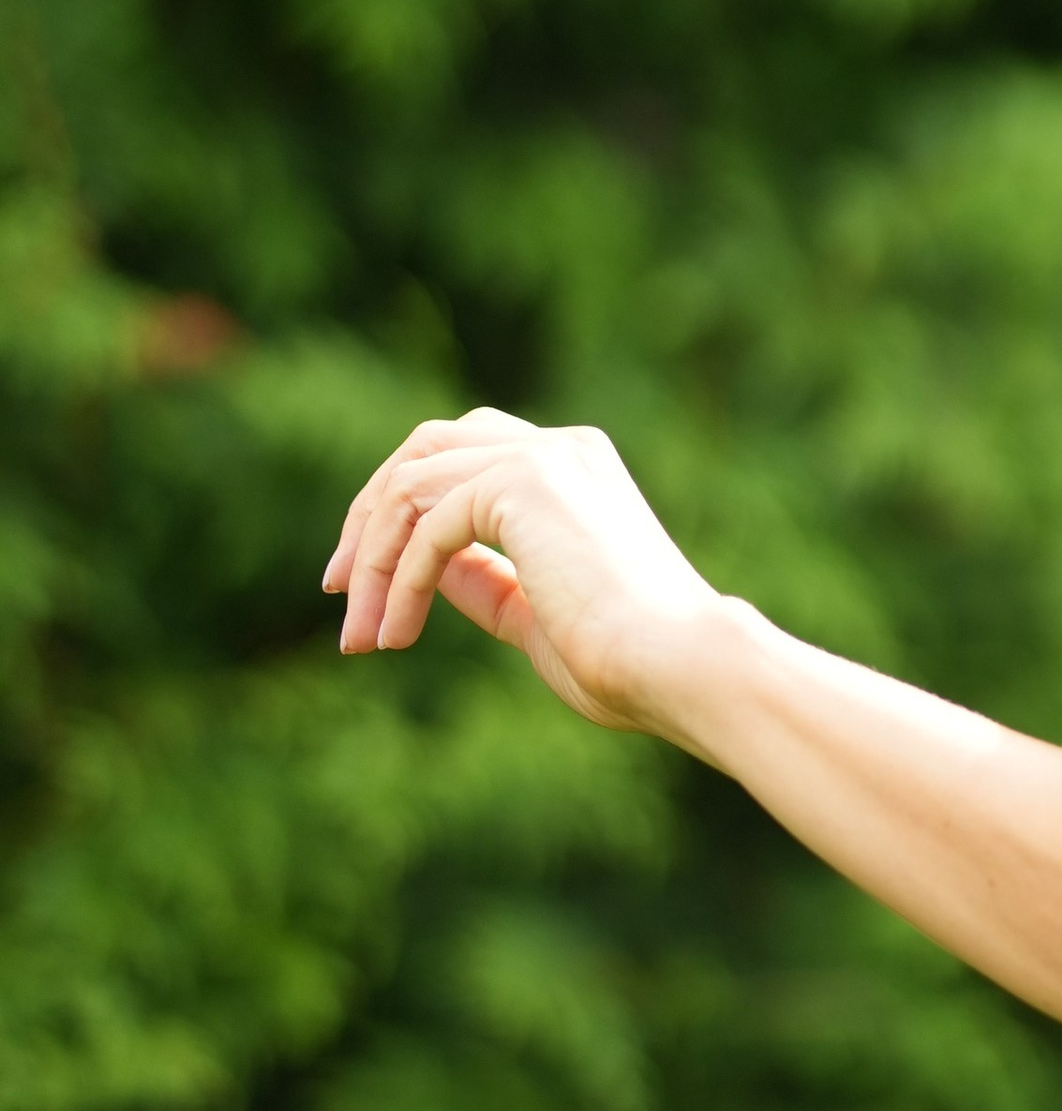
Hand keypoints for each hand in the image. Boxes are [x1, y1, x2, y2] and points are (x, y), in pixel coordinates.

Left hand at [324, 409, 721, 733]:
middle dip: (369, 517)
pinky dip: (396, 580)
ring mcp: (544, 456)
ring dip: (370, 560)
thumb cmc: (625, 661)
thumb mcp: (532, 615)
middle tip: (336, 591)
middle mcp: (562, 448)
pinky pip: (427, 523)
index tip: (360, 588)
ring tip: (359, 634)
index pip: (462, 459)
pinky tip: (395, 633)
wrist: (676, 665)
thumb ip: (484, 582)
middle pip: (426, 446)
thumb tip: (426, 570)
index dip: (400, 517)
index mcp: (576, 470)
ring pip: (412, 482)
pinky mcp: (524, 481)